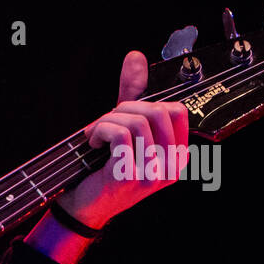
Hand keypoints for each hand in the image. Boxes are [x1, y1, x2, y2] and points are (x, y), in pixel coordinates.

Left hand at [58, 50, 189, 227]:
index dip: (146, 103)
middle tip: (105, 122)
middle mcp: (171, 166)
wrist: (86, 207)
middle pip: (158, 111)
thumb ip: (134, 94)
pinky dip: (100, 130)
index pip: (177, 111)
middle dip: (124, 108)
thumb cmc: (106, 167)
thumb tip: (135, 57)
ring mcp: (153, 173)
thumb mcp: (124, 128)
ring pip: (137, 121)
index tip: (123, 114)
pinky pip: (120, 133)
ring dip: (108, 121)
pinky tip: (93, 143)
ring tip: (95, 134)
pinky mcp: (130, 176)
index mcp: (177, 155)